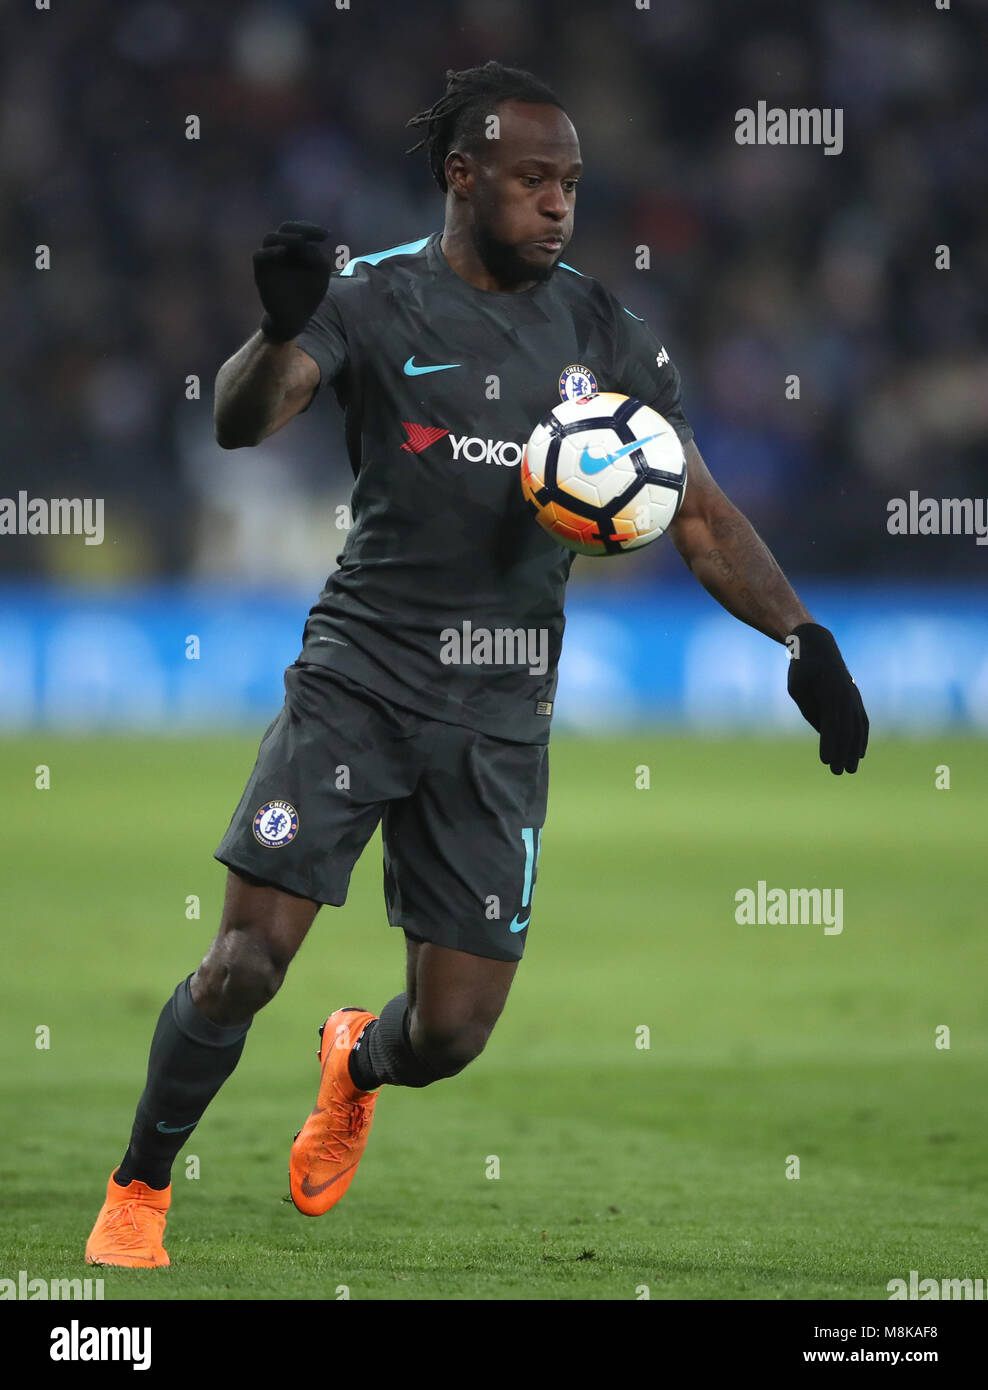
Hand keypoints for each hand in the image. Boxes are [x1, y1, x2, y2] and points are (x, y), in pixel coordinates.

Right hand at [253, 221, 330, 342]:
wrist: (295, 318)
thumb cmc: (309, 294)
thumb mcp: (320, 273)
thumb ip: (316, 256)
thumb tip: (303, 242)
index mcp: (296, 248)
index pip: (300, 229)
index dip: (312, 229)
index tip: (326, 235)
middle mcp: (281, 250)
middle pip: (285, 228)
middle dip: (301, 228)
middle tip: (315, 235)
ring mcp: (270, 260)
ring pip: (271, 238)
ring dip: (286, 237)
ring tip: (300, 241)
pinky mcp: (260, 272)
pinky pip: (260, 255)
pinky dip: (271, 252)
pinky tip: (283, 252)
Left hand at [787, 623, 868, 773]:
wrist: (818, 646)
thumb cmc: (802, 669)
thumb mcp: (797, 688)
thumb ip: (809, 710)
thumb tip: (823, 731)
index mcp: (831, 692)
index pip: (833, 724)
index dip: (830, 744)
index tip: (825, 762)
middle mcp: (848, 695)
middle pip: (848, 729)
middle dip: (843, 752)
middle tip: (837, 772)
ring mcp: (854, 696)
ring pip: (858, 727)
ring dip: (855, 750)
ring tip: (850, 769)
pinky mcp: (855, 698)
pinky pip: (862, 722)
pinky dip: (862, 738)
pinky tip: (859, 753)